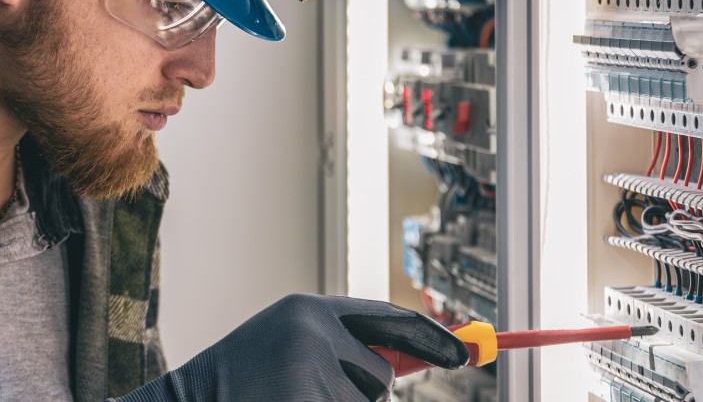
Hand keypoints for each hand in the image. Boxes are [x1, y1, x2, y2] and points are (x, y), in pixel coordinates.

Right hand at [115, 293, 468, 401]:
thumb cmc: (239, 383)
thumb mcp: (287, 350)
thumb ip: (340, 348)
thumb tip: (408, 360)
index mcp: (308, 309)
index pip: (387, 318)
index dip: (429, 337)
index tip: (463, 355)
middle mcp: (314, 330)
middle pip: (381, 376)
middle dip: (361, 394)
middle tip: (307, 393)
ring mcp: (310, 369)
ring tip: (285, 399)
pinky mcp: (306, 401)